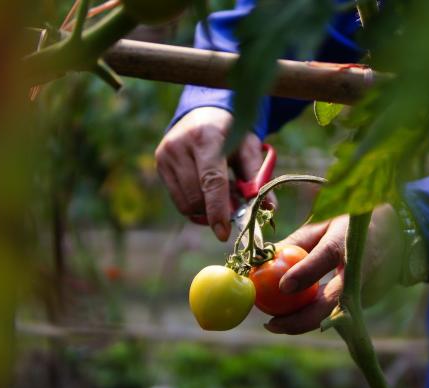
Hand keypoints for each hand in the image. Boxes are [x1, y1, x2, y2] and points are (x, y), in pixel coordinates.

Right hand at [154, 107, 269, 240]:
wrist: (205, 112)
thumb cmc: (232, 131)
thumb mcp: (249, 148)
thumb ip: (258, 178)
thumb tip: (268, 209)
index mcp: (206, 137)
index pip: (211, 181)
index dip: (218, 210)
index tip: (224, 233)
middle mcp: (180, 145)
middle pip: (197, 196)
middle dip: (216, 211)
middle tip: (236, 207)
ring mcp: (166, 154)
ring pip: (186, 203)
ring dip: (207, 209)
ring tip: (223, 194)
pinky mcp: (160, 163)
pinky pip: (178, 200)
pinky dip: (196, 204)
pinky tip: (207, 192)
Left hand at [265, 205, 404, 334]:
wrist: (400, 234)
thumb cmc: (354, 225)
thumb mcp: (326, 224)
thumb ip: (299, 242)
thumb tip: (268, 260)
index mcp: (349, 240)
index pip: (326, 256)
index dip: (306, 272)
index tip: (283, 286)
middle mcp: (361, 269)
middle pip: (332, 302)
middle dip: (299, 320)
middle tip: (271, 324)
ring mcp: (367, 290)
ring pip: (331, 313)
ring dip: (303, 320)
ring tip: (277, 322)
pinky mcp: (367, 301)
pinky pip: (337, 311)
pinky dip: (316, 314)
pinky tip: (300, 312)